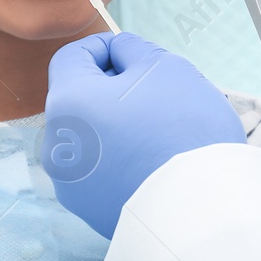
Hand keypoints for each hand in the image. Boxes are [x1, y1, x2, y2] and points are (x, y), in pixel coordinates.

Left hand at [42, 30, 246, 238]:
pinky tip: (156, 164)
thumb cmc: (183, 129)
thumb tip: (120, 54)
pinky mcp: (90, 213)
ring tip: (161, 133)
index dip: (102, 47)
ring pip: (91, 140)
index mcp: (67, 103)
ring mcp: (72, 186)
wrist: (202, 210)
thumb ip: (133, 50)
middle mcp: (57, 147)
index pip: (72, 58)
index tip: (131, 53)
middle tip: (156, 94)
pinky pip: (102, 174)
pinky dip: (122, 162)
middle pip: (80, 102)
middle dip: (112, 91)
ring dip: (117, 128)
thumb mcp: (165, 66)